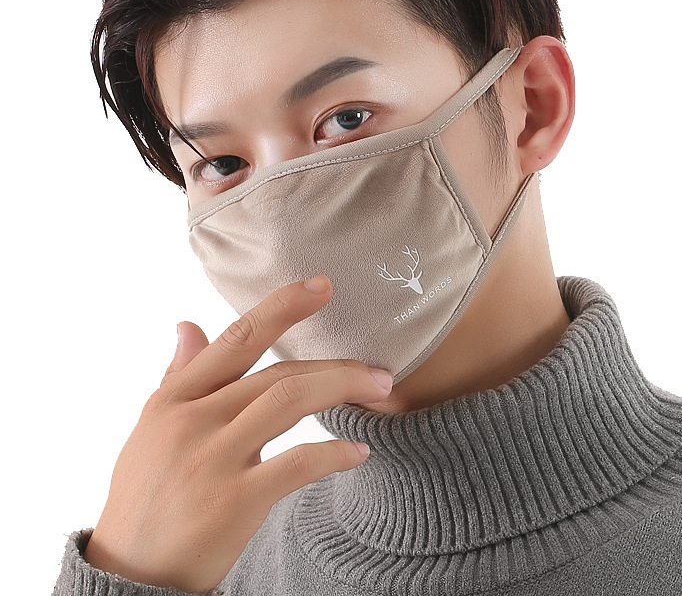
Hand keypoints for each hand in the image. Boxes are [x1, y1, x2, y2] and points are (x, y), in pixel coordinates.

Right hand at [83, 275, 391, 592]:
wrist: (129, 574)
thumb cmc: (143, 496)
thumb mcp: (150, 429)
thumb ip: (178, 376)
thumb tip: (187, 324)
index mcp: (174, 399)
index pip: (236, 339)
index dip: (282, 307)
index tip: (322, 286)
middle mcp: (191, 420)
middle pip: (277, 373)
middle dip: (335, 366)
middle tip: (378, 370)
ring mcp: (211, 460)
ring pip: (290, 401)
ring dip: (343, 390)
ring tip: (380, 392)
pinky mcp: (231, 503)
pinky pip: (296, 464)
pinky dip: (334, 453)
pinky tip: (358, 451)